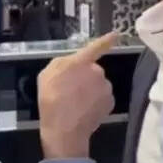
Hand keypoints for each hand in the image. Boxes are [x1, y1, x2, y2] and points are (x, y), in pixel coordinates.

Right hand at [37, 32, 118, 158]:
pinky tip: (83, 111)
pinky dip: (95, 103)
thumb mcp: (46, 75)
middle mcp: (97, 72)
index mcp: (81, 62)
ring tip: (75, 103)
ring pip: (98, 85)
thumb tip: (71, 63)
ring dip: (89, 91)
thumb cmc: (51, 99)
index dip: (105, 40)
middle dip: (84, 78)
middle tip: (69, 91)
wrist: (64, 128)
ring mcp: (106, 87)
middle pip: (92, 71)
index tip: (116, 34)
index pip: (95, 47)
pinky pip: (102, 98)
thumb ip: (61, 64)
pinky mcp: (110, 102)